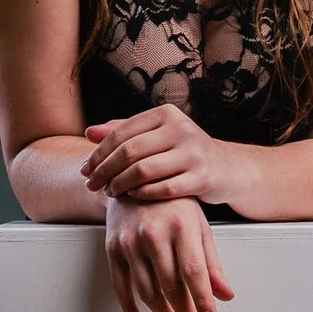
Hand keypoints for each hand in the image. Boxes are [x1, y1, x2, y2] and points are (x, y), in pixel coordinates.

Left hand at [82, 106, 237, 204]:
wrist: (227, 168)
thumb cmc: (184, 152)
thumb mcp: (156, 135)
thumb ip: (124, 132)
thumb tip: (89, 133)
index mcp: (166, 114)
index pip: (121, 132)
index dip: (99, 153)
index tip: (85, 169)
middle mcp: (181, 129)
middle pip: (129, 152)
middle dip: (105, 171)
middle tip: (92, 184)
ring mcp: (194, 153)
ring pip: (143, 171)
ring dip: (120, 185)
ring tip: (110, 192)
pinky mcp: (202, 178)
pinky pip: (162, 189)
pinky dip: (142, 195)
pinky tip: (133, 197)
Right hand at [103, 194, 234, 311]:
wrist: (132, 176)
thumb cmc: (171, 201)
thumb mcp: (198, 223)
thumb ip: (211, 261)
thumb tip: (225, 294)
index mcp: (181, 225)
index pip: (194, 271)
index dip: (202, 300)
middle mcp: (154, 233)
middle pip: (171, 286)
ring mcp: (130, 242)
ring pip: (147, 291)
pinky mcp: (113, 248)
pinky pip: (120, 286)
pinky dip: (129, 309)